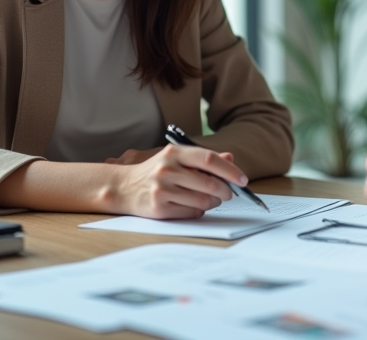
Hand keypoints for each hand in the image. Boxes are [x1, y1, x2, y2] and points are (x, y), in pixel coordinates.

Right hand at [111, 144, 247, 219]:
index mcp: (174, 153)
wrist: (123, 187)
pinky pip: (192, 213)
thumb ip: (203, 159)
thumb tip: (230, 158)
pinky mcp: (159, 209)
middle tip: (229, 193)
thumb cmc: (156, 171)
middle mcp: (167, 170)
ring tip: (209, 198)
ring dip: (213, 202)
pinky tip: (192, 204)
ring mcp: (162, 190)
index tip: (243, 180)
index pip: (209, 160)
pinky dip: (199, 210)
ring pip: (203, 201)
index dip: (230, 170)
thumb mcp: (177, 158)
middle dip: (225, 191)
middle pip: (209, 183)